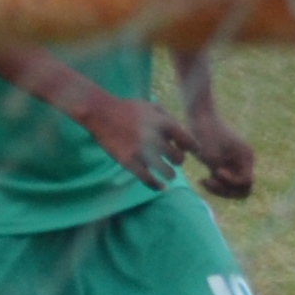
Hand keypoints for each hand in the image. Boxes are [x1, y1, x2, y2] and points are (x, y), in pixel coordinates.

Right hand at [75, 87, 196, 188]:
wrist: (100, 113)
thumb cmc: (129, 109)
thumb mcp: (152, 107)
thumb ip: (169, 120)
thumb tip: (182, 135)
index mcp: (163, 123)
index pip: (187, 141)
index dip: (193, 148)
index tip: (194, 151)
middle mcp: (154, 138)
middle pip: (178, 157)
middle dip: (179, 160)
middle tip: (175, 160)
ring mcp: (140, 151)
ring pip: (166, 171)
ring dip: (170, 173)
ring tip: (169, 174)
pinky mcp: (127, 161)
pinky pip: (146, 178)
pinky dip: (156, 185)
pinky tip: (161, 187)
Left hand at [183, 103, 257, 201]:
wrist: (199, 118)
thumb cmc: (204, 134)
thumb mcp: (210, 155)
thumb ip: (220, 175)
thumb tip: (228, 190)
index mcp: (246, 157)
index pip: (246, 182)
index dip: (231, 182)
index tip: (215, 171)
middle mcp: (244, 163)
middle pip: (244, 189)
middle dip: (227, 190)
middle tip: (209, 182)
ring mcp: (235, 165)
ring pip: (235, 189)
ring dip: (220, 190)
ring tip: (204, 181)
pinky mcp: (224, 166)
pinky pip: (225, 184)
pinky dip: (215, 186)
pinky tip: (202, 179)